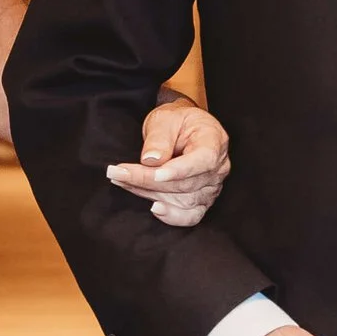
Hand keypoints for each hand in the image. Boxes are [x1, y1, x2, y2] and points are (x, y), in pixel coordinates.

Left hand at [107, 99, 231, 227]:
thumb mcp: (165, 119)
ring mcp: (211, 187)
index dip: (179, 170)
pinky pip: (190, 216)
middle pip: (185, 183)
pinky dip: (171, 216)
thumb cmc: (176, 122)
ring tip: (123, 181)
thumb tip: (151, 160)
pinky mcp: (202, 201)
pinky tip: (153, 208)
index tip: (154, 173)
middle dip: (148, 180)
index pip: (202, 160)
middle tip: (119, 172)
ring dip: (149, 193)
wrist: (182, 129)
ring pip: (183, 200)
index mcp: (214, 142)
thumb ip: (159, 138)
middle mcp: (218, 168)